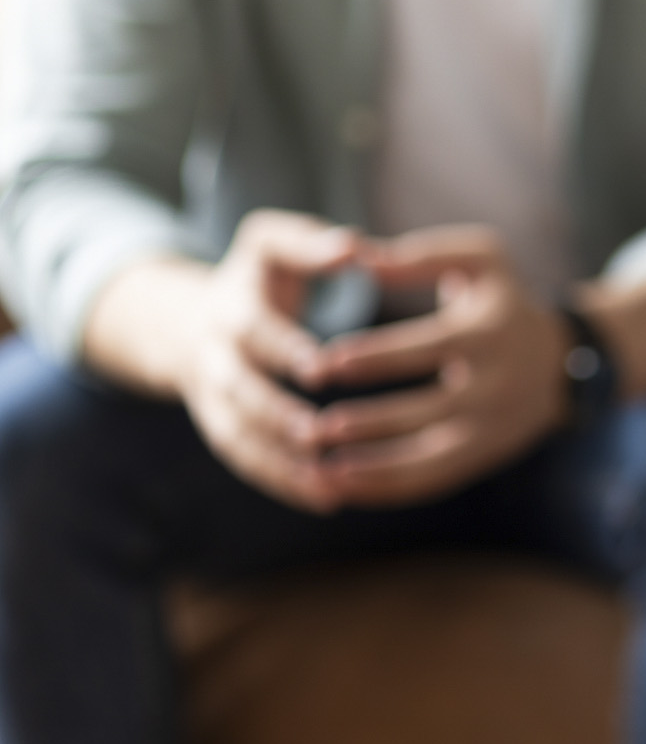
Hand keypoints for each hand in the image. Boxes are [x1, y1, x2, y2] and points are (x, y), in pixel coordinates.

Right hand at [166, 211, 360, 512]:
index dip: (283, 348)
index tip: (320, 365)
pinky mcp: (224, 431)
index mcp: (231, 310)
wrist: (193, 321)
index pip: (253, 331)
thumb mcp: (271, 244)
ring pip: (241, 438)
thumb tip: (353, 246)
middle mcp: (216, 359)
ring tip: (331, 486)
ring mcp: (215, 401)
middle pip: (240, 393)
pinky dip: (283, 484)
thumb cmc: (258, 277)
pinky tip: (330, 500)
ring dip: (281, 464)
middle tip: (319, 434)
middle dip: (275, 415)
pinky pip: (249, 463)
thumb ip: (308, 242)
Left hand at [307, 225, 570, 507]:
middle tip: (313, 428)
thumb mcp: (483, 260)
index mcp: (491, 333)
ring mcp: (490, 428)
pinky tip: (341, 485)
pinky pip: (431, 481)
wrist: (563, 363)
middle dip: (369, 422)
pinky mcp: (482, 457)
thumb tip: (359, 256)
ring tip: (320, 468)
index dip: (377, 357)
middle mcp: (496, 386)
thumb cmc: (504, 302)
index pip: (429, 348)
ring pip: (428, 459)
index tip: (325, 363)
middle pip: (427, 412)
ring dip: (373, 468)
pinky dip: (386, 487)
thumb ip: (421, 255)